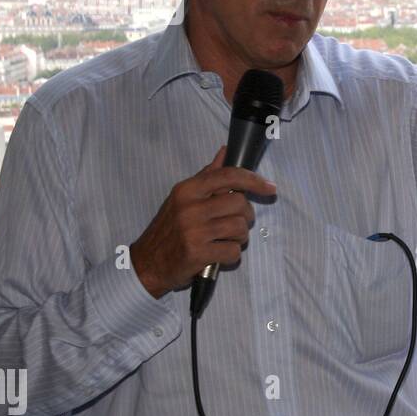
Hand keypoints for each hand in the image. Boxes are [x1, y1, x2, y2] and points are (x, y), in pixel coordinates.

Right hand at [129, 145, 277, 298]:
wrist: (146, 263)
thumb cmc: (170, 229)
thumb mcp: (182, 198)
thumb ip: (207, 176)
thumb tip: (225, 152)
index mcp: (187, 190)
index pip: (228, 176)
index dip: (254, 180)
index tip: (270, 188)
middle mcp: (189, 207)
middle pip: (240, 203)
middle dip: (246, 216)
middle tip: (236, 223)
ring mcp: (193, 231)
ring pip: (240, 228)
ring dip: (239, 237)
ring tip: (225, 240)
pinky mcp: (197, 254)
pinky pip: (233, 252)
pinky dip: (231, 256)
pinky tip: (218, 255)